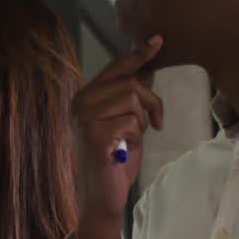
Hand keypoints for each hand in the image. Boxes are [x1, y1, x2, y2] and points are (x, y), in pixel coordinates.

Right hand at [70, 35, 163, 238]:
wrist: (102, 198)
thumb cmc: (115, 161)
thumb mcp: (128, 123)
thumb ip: (132, 97)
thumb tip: (147, 68)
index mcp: (85, 98)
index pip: (115, 68)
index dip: (139, 54)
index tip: (158, 40)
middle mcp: (79, 104)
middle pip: (130, 83)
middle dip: (151, 102)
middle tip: (154, 123)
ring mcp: (84, 119)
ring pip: (132, 100)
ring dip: (143, 120)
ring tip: (134, 138)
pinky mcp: (94, 136)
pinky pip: (130, 120)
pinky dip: (137, 135)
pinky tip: (126, 149)